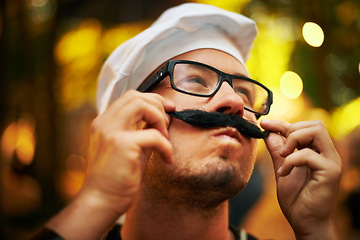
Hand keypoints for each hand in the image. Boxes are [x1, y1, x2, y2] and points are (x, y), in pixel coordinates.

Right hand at [83, 90, 174, 214]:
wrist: (101, 201)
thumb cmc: (116, 178)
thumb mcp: (130, 148)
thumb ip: (142, 131)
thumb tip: (163, 120)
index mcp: (104, 122)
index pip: (129, 97)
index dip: (152, 99)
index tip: (166, 109)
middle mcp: (105, 123)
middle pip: (135, 96)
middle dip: (158, 105)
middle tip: (168, 121)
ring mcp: (111, 132)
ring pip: (141, 105)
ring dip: (159, 119)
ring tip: (165, 138)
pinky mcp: (122, 145)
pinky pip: (154, 135)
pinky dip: (166, 146)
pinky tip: (167, 158)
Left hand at [260, 119, 341, 239]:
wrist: (304, 223)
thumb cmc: (296, 198)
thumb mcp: (281, 169)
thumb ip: (277, 151)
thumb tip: (268, 132)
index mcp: (318, 152)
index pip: (303, 127)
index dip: (282, 123)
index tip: (263, 123)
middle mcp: (328, 154)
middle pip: (315, 124)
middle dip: (291, 130)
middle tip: (280, 149)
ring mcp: (331, 162)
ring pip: (316, 131)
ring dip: (293, 140)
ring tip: (282, 156)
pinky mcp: (330, 172)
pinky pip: (308, 155)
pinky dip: (291, 160)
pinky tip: (283, 173)